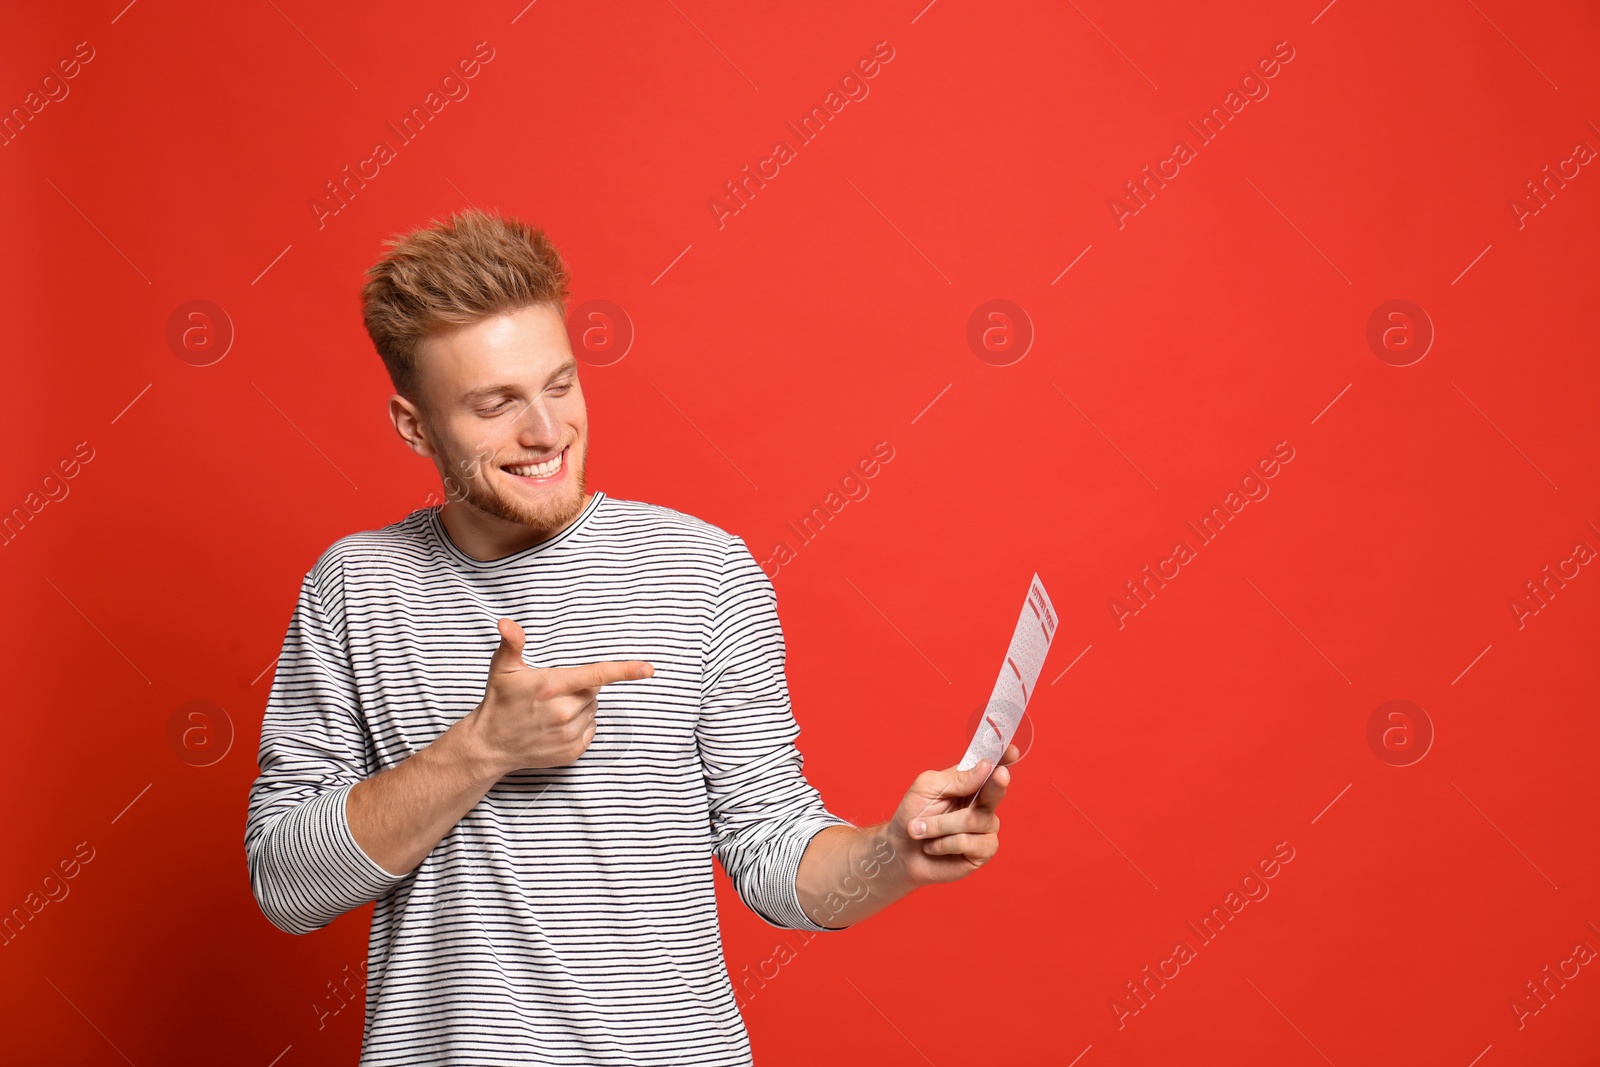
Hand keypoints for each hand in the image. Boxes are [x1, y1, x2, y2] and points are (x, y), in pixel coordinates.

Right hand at [466, 617, 653, 776]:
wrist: (491, 744)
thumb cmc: (500, 701)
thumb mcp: (503, 667)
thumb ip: (512, 642)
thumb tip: (507, 623)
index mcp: (551, 687)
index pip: (596, 675)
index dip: (625, 670)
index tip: (648, 669)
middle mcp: (562, 712)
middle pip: (594, 691)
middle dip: (580, 687)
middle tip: (554, 692)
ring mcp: (567, 734)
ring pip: (593, 710)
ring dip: (580, 707)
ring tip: (552, 710)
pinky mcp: (571, 752)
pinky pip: (591, 729)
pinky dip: (580, 725)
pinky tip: (557, 725)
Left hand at [884, 743, 1020, 886]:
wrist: (900, 851)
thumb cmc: (912, 815)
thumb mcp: (927, 787)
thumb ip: (956, 778)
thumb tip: (985, 767)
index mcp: (969, 782)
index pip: (990, 766)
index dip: (1003, 758)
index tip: (1012, 750)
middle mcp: (982, 802)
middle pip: (996, 789)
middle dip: (997, 783)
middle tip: (1000, 775)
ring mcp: (985, 827)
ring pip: (975, 819)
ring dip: (941, 825)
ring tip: (922, 830)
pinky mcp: (983, 850)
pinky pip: (970, 842)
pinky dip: (944, 843)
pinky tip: (934, 846)